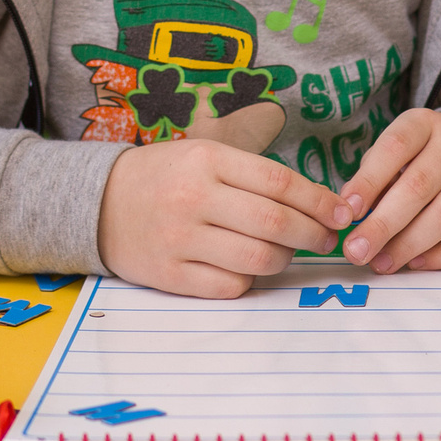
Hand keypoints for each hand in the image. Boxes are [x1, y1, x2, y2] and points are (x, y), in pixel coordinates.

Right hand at [96, 137, 346, 297]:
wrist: (99, 203)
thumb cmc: (167, 175)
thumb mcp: (207, 154)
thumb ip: (256, 174)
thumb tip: (319, 203)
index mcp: (208, 159)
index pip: (280, 182)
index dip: (320, 201)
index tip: (342, 213)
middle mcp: (194, 197)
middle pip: (274, 222)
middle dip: (313, 234)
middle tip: (327, 239)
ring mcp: (179, 239)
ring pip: (257, 259)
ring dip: (284, 259)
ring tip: (287, 252)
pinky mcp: (169, 275)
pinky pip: (229, 286)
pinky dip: (249, 280)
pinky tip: (249, 267)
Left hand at [337, 109, 440, 272]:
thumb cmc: (424, 156)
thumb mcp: (399, 150)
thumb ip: (374, 174)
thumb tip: (350, 211)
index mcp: (425, 124)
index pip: (396, 147)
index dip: (369, 181)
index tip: (348, 212)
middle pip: (420, 186)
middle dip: (384, 224)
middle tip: (357, 251)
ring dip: (410, 244)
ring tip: (382, 263)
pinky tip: (417, 263)